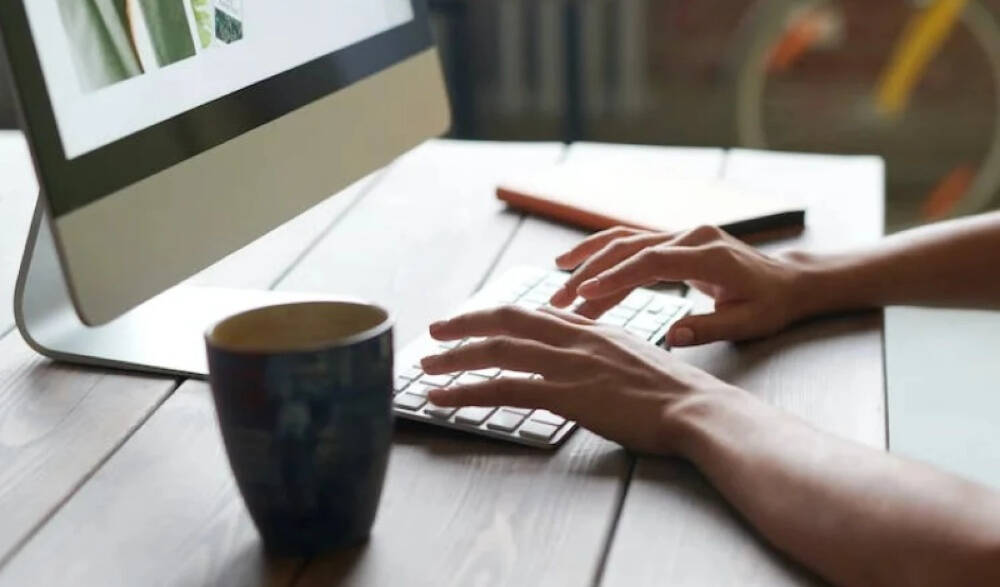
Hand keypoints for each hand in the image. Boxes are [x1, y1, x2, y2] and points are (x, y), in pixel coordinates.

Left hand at [419, 305, 744, 454]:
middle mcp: (575, 338)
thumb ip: (602, 353)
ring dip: (456, 359)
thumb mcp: (634, 358)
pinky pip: (506, 389)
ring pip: (498, 352)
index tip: (473, 321)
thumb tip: (583, 363)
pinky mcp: (567, 394)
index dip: (496, 316)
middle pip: (506, 321)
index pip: (532, 313)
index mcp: (592, 328)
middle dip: (465, 324)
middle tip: (435, 332)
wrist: (696, 408)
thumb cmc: (674, 393)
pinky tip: (445, 400)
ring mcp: (570, 364)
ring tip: (427, 369)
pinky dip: (468, 393)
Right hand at [549, 225, 815, 345]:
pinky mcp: (675, 241)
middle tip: (558, 299)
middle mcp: (691, 236)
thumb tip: (671, 336)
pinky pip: (633, 244)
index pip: (652, 261)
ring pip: (625, 240)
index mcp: (709, 255)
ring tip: (556, 278)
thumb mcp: (747, 323)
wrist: (788, 281)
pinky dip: (604, 254)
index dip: (616, 277)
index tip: (585, 294)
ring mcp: (682, 234)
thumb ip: (708, 328)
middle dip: (590, 272)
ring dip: (589, 258)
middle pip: (629, 247)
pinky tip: (579, 266)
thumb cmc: (770, 305)